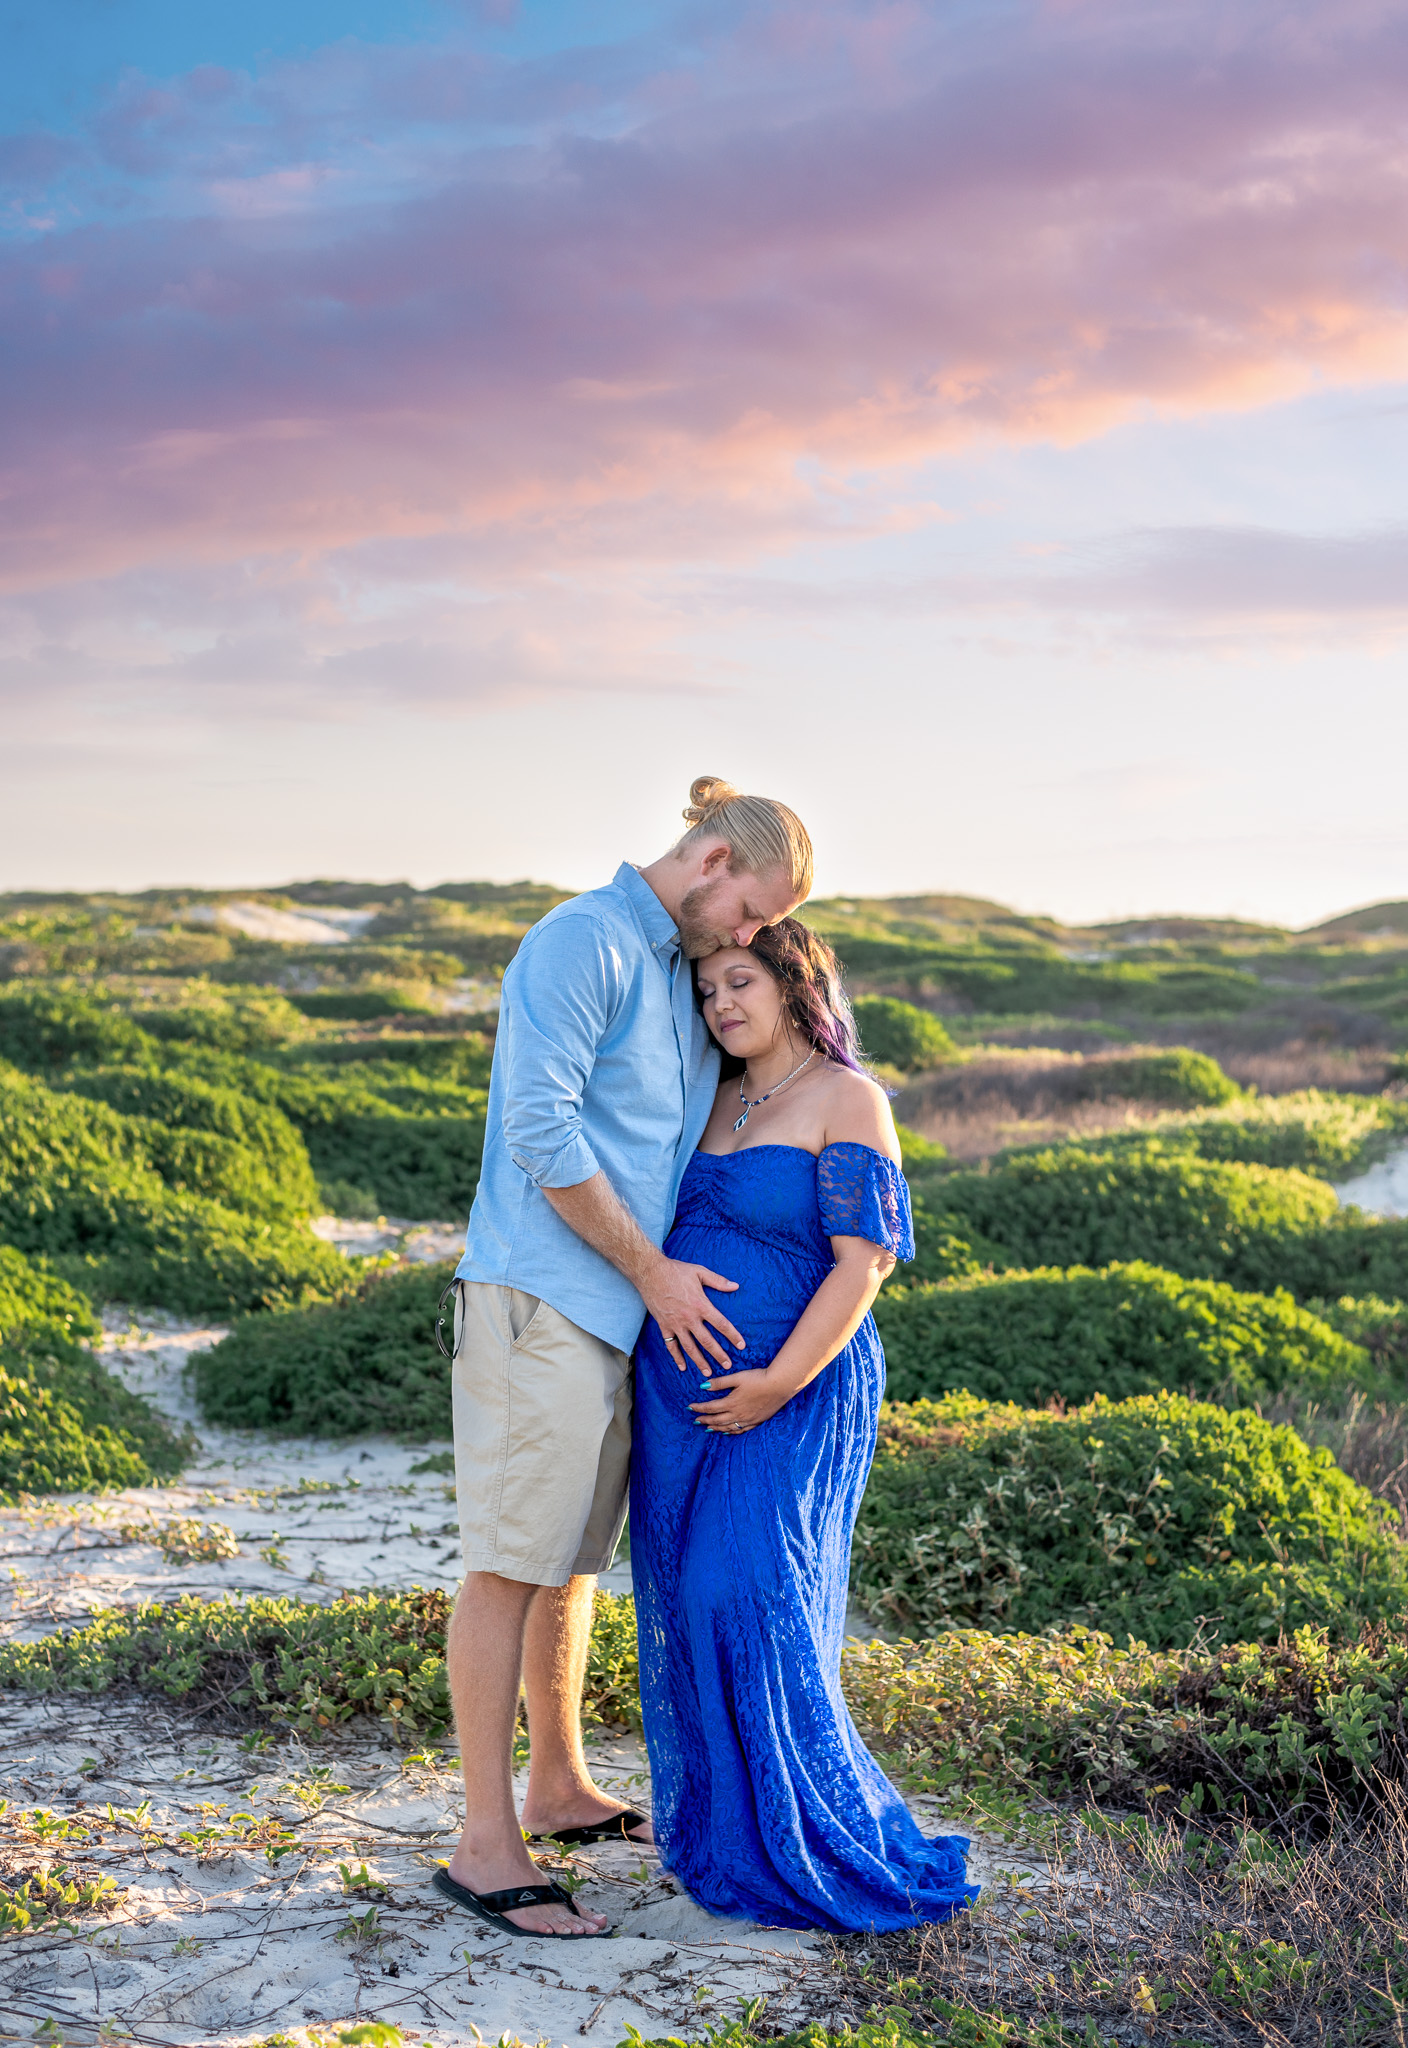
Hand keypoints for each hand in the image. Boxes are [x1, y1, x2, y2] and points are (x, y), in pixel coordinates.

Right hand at [640, 1256, 743, 1373]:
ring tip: (708, 1373)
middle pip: (707, 1341)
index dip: (733, 1336)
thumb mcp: (700, 1272)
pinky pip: (671, 1345)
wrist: (650, 1273)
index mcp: (701, 1305)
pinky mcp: (664, 1326)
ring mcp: (676, 1324)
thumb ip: (718, 1281)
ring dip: (700, 1361)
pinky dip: (676, 1357)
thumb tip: (736, 1286)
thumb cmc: (676, 1271)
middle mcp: (689, 1318)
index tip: (741, 1346)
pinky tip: (682, 1367)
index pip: (721, 1324)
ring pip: (690, 1347)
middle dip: (719, 1354)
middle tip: (728, 1365)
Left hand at [689, 1367, 789, 1432]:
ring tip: (707, 1429)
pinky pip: (741, 1430)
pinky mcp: (757, 1421)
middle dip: (704, 1420)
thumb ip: (720, 1383)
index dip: (698, 1408)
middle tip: (695, 1421)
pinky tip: (727, 1432)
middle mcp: (738, 1414)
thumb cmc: (758, 1378)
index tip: (689, 1408)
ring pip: (728, 1427)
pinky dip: (731, 1432)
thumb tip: (702, 1386)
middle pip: (717, 1420)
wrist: (780, 1385)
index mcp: (731, 1403)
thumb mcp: (737, 1377)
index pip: (710, 1408)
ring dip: (716, 1428)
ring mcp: (747, 1419)